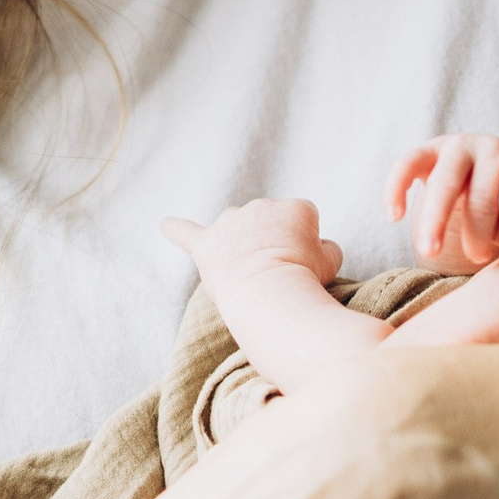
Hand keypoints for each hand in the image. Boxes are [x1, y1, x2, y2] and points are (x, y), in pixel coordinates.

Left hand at [162, 196, 343, 290]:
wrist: (270, 293)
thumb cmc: (305, 279)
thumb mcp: (332, 260)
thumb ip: (326, 247)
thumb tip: (319, 246)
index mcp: (295, 207)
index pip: (304, 220)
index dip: (306, 244)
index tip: (305, 264)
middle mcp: (261, 206)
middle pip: (267, 222)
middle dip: (273, 243)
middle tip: (280, 274)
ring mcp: (230, 222)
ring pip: (235, 228)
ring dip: (241, 244)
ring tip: (251, 273)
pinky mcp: (206, 244)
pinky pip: (186, 232)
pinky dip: (176, 229)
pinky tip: (166, 225)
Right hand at [392, 133, 498, 270]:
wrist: (486, 188)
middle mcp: (492, 148)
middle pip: (480, 193)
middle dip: (476, 232)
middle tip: (475, 258)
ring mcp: (458, 146)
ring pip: (444, 182)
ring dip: (435, 220)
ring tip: (429, 251)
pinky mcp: (427, 151)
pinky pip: (408, 163)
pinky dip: (397, 188)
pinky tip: (394, 216)